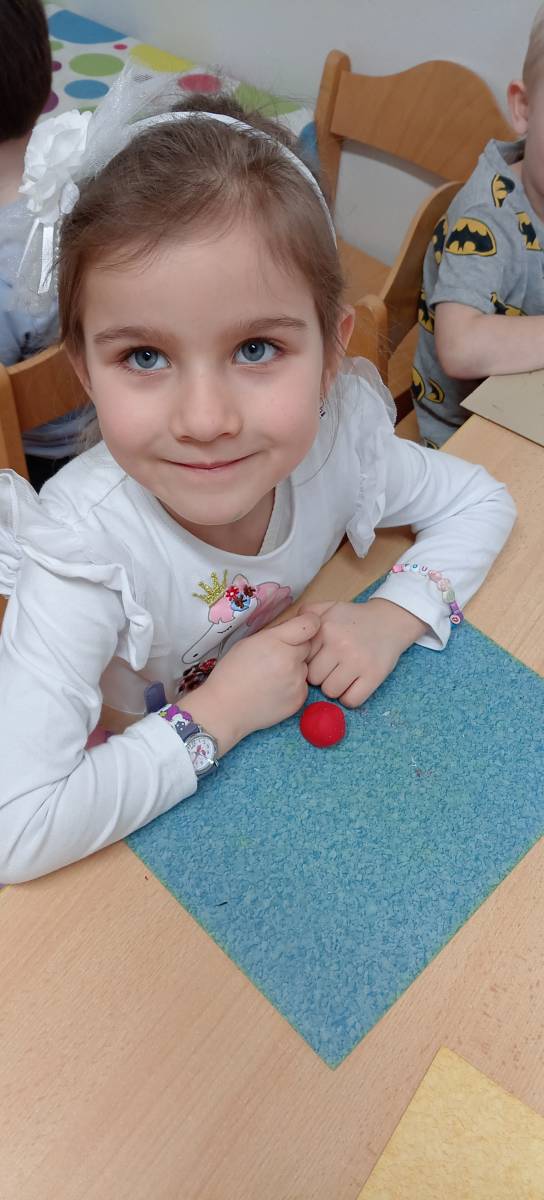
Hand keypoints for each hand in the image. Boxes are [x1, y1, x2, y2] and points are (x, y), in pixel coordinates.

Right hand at [187, 611, 320, 754]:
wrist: (224, 709)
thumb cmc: (231, 673)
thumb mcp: (248, 643)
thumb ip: (275, 634)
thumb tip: (295, 630)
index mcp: (276, 642)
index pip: (310, 625)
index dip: (309, 623)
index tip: (306, 625)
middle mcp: (291, 661)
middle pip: (308, 646)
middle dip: (296, 648)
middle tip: (275, 658)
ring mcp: (297, 682)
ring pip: (305, 667)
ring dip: (294, 669)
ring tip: (271, 678)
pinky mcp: (299, 700)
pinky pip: (302, 686)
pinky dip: (292, 686)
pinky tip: (273, 691)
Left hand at [299, 598, 428, 706]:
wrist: (391, 620)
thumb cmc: (355, 618)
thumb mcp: (330, 607)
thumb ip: (307, 614)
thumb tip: (287, 629)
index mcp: (325, 629)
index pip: (302, 658)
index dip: (307, 661)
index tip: (317, 659)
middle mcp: (340, 645)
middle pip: (314, 679)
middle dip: (319, 676)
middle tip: (331, 669)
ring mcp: (358, 662)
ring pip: (330, 691)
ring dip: (334, 688)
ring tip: (342, 676)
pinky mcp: (374, 676)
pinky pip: (351, 701)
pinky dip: (349, 698)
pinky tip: (352, 687)